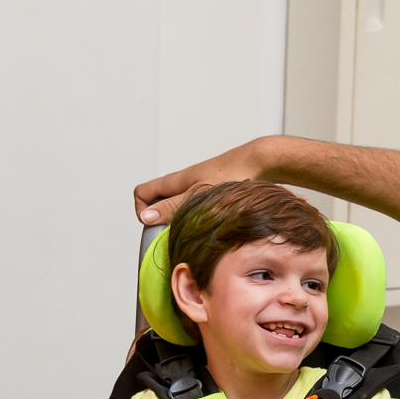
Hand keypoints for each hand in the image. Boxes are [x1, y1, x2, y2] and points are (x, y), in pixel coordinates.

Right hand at [133, 139, 266, 224]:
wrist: (258, 163)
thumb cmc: (231, 175)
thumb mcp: (197, 195)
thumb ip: (172, 207)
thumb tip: (146, 217)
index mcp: (174, 181)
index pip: (142, 193)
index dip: (141, 210)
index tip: (154, 226)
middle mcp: (182, 183)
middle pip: (158, 201)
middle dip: (161, 220)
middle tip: (176, 234)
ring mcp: (197, 187)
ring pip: (178, 205)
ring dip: (180, 220)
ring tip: (194, 232)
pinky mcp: (212, 192)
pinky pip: (194, 206)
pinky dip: (196, 218)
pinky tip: (210, 226)